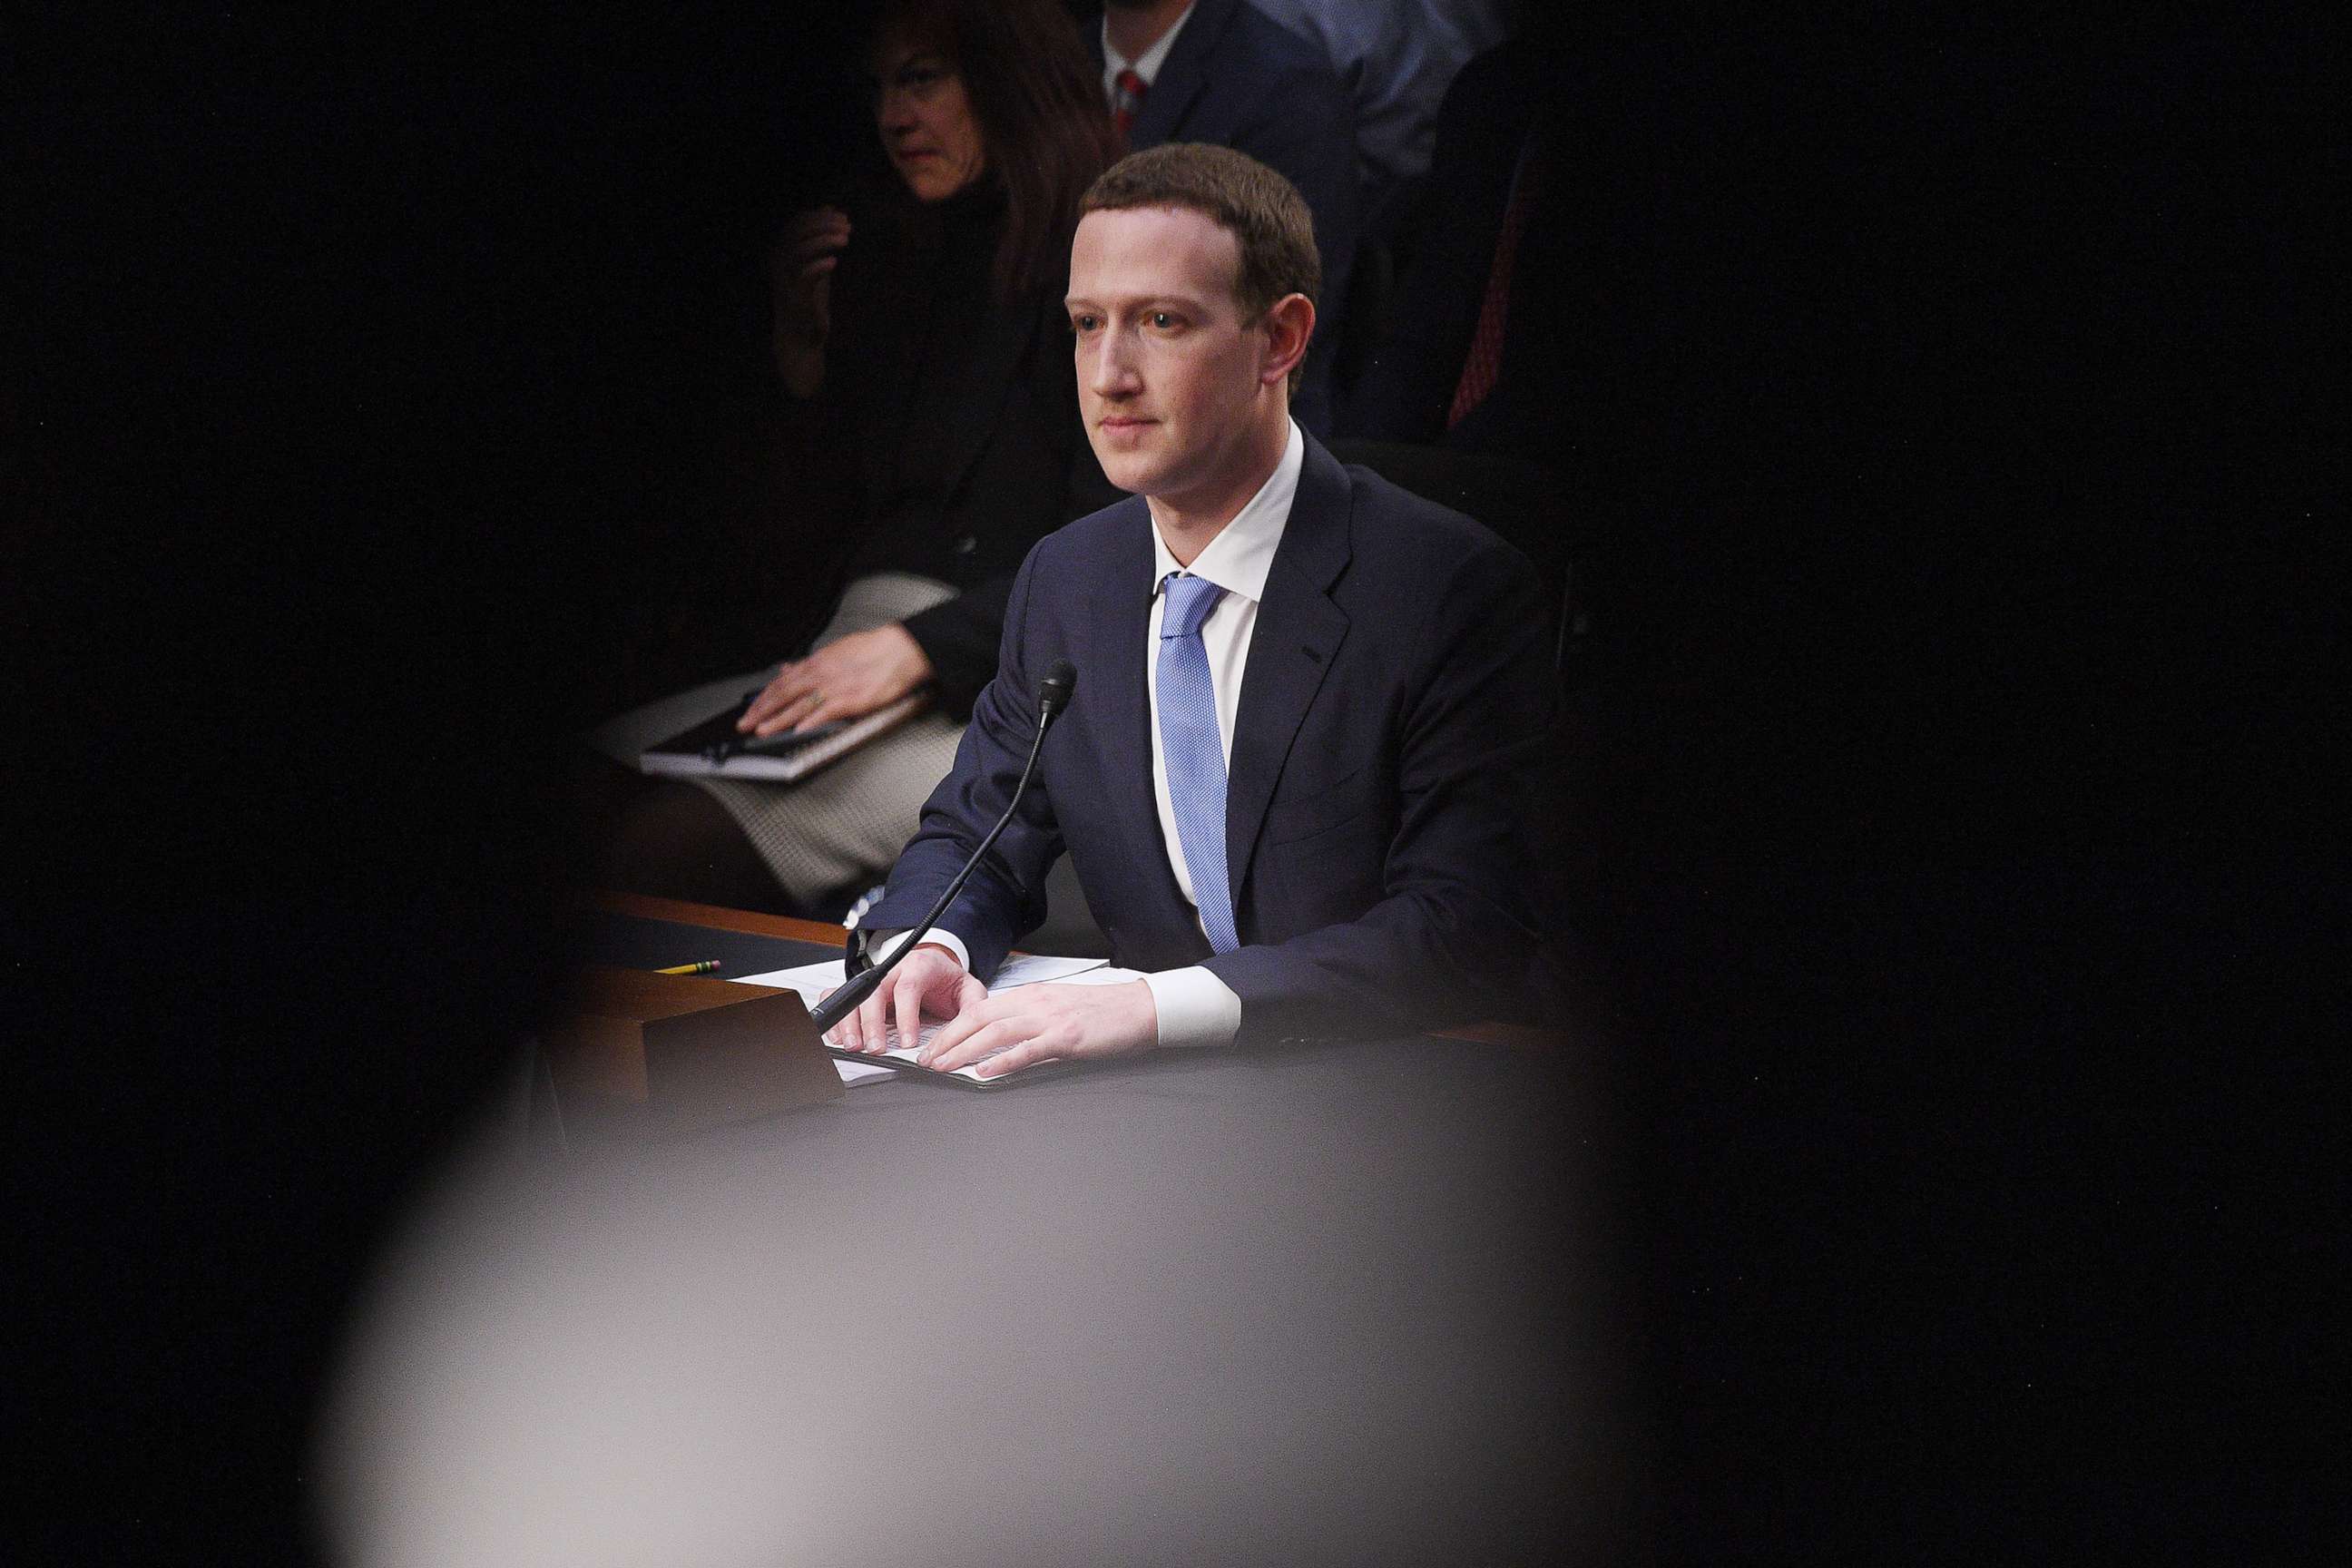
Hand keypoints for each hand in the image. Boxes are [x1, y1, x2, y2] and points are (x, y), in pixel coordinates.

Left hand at [739, 623, 932, 736]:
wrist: (899, 650)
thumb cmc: (873, 651)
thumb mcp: (835, 651)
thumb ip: (810, 663)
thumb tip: (789, 668)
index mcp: (817, 663)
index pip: (782, 682)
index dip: (764, 697)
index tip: (752, 708)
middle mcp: (821, 674)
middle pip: (784, 694)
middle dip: (762, 710)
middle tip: (745, 723)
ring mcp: (834, 688)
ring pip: (799, 705)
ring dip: (778, 719)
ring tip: (762, 730)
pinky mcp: (851, 700)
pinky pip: (825, 712)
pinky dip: (810, 722)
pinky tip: (797, 730)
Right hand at [770, 206, 850, 393]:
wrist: (801, 338)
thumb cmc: (809, 299)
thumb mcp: (816, 263)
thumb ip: (821, 239)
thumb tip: (829, 208)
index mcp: (782, 252)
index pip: (797, 223)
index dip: (820, 217)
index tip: (843, 217)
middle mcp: (779, 262)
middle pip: (798, 232)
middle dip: (825, 225)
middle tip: (848, 226)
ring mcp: (785, 279)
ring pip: (800, 250)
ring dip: (824, 240)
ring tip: (846, 239)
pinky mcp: (796, 297)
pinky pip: (805, 276)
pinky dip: (819, 266)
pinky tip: (834, 262)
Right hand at [820, 943, 983, 1055]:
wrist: (935, 967)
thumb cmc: (947, 980)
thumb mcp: (968, 989)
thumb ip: (973, 1006)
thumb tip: (971, 1029)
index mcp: (921, 966)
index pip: (909, 988)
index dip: (905, 1016)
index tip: (907, 1043)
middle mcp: (894, 971)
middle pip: (876, 992)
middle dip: (872, 1023)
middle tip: (875, 1048)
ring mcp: (876, 980)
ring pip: (855, 995)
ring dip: (851, 1023)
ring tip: (854, 1046)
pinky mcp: (864, 990)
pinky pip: (841, 997)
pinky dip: (838, 1018)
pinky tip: (840, 1037)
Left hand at [918, 979, 1157, 1079]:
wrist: (1139, 1009)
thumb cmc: (1103, 1012)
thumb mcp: (1058, 1010)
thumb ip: (1030, 1022)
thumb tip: (1001, 1043)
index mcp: (1030, 996)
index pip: (980, 1009)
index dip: (952, 1028)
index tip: (934, 1046)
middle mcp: (1035, 1002)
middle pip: (979, 1018)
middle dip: (948, 1040)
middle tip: (927, 1061)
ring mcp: (1050, 1019)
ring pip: (996, 1031)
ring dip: (964, 1050)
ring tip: (944, 1066)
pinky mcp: (1066, 1036)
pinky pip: (1028, 1049)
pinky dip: (1002, 1060)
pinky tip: (984, 1071)